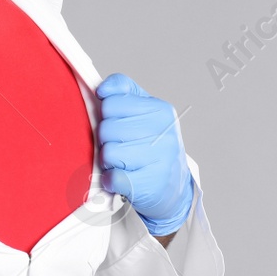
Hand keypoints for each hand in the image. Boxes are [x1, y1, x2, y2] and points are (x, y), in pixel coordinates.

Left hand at [96, 73, 193, 235]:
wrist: (173, 186)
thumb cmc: (152, 145)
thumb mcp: (145, 111)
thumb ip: (123, 91)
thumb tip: (102, 89)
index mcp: (160, 109)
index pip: (111, 103)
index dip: (106, 115)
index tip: (117, 124)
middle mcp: (164, 132)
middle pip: (106, 128)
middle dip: (106, 140)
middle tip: (120, 146)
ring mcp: (160, 159)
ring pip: (108, 153)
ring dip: (108, 161)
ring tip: (121, 163)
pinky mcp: (151, 184)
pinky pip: (113, 178)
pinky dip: (110, 180)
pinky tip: (120, 179)